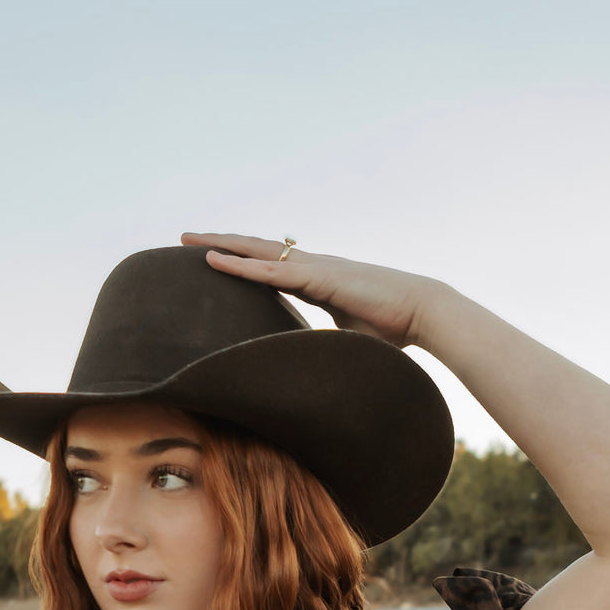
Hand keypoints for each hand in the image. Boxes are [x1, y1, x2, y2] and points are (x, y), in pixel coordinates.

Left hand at [180, 231, 435, 347]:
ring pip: (258, 252)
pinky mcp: (319, 276)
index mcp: (318, 280)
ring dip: (221, 246)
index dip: (243, 262)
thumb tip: (313, 370)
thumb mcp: (348, 341)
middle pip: (258, 250)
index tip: (217, 260)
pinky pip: (271, 270)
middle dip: (222, 244)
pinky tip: (214, 260)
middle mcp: (312, 266)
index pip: (271, 267)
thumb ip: (326, 348)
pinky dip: (240, 265)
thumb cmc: (393, 331)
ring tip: (189, 241)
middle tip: (187, 239)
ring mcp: (315, 268)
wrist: (422, 313)